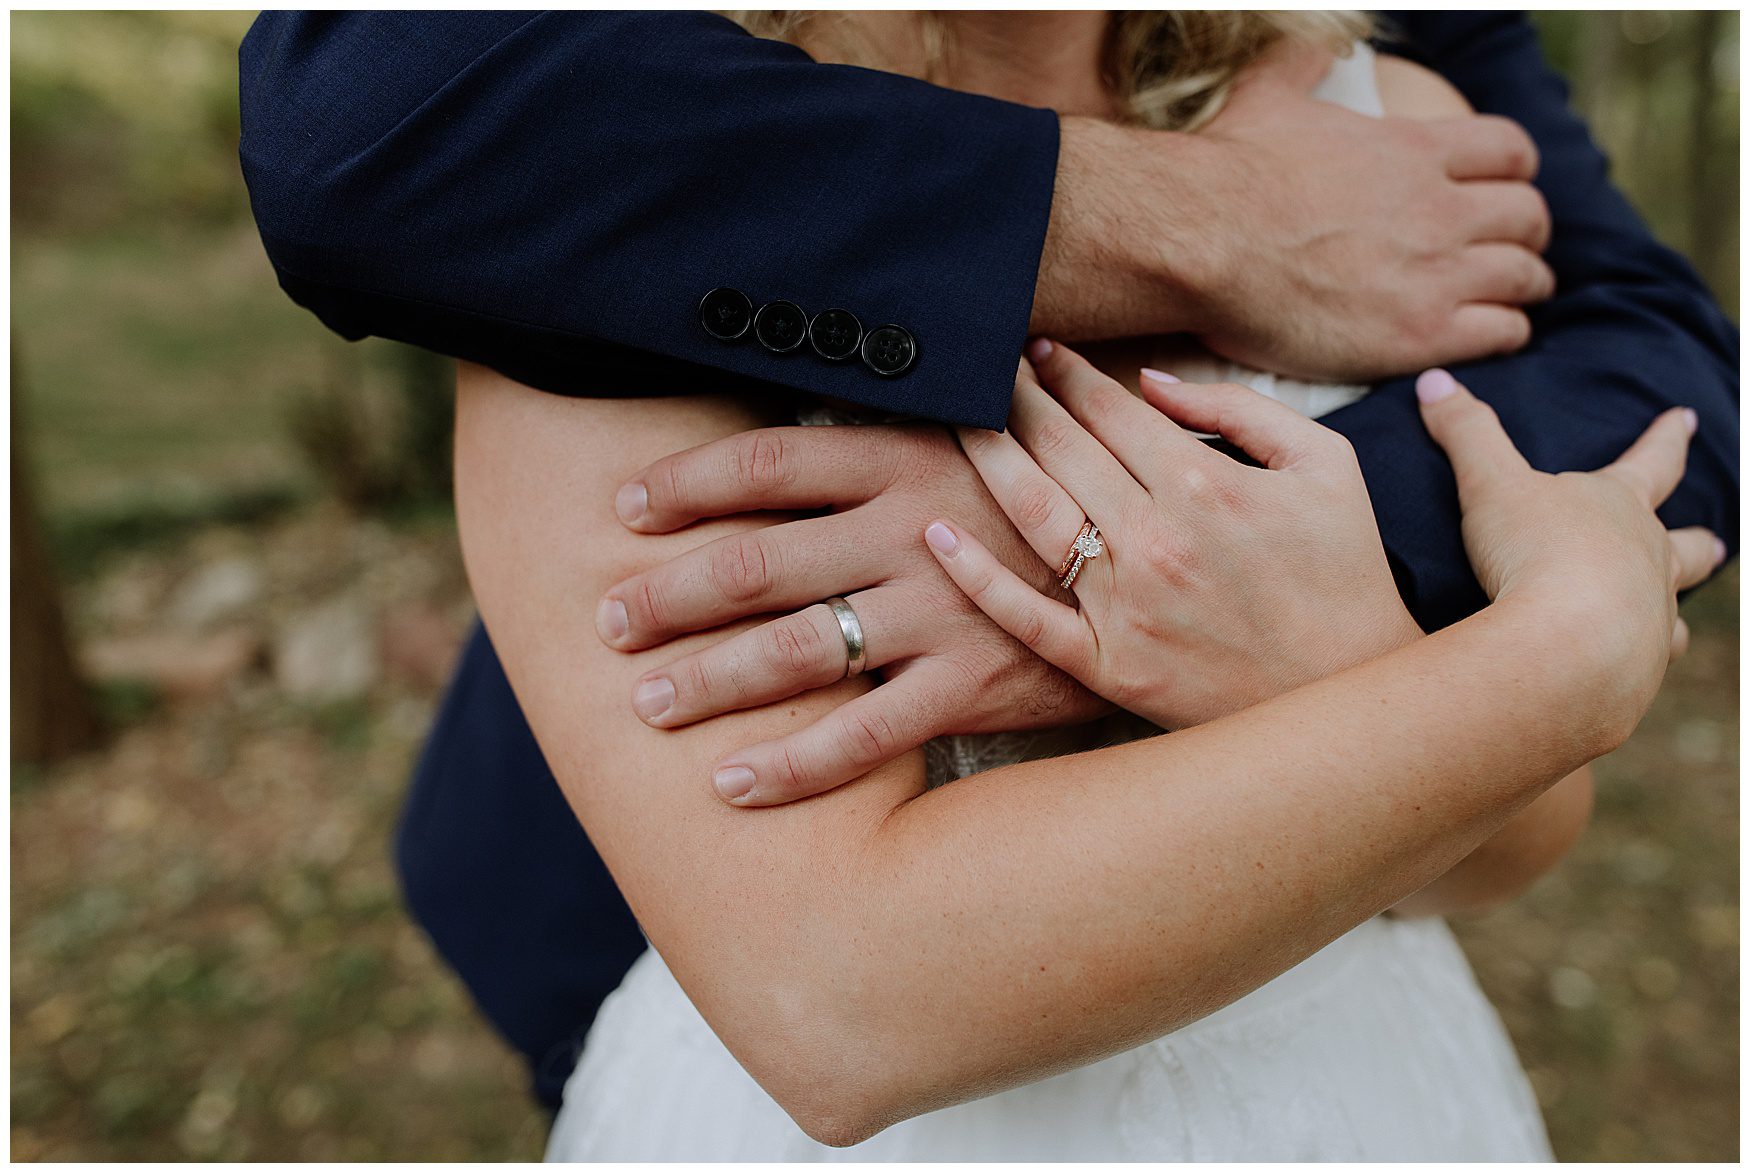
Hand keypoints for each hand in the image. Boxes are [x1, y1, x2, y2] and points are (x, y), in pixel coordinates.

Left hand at [596, 420, 1108, 804]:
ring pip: (797, 650)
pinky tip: (732, 785)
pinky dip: (793, 765)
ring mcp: (940, 610)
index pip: (764, 464)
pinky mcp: (973, 683)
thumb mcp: (984, 431)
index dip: (683, 485)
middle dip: (668, 597)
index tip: (623, 509)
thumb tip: (806, 400)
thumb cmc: (1053, 494)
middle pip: (756, 563)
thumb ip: (896, 428)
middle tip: (607, 624)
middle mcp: (909, 529)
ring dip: (708, 680)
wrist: (1163, 565)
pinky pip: (864, 733)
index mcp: (902, 456)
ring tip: (643, 706)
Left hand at [925, 340, 1423, 729]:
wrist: (1349, 692)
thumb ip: (1239, 410)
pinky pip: (1027, 617)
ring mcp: (1127, 606)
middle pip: (1061, 450)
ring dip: (988, 457)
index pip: (1110, 411)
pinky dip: (978, 576)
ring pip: (1035, 516)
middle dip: (1016, 398)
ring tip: (958, 418)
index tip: (1037, 348)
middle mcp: (1156, 540)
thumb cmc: (1343, 571)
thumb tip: (1152, 381)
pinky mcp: (1109, 665)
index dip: (1067, 372)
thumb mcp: (1325, 465)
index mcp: (1206, 484)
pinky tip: (938, 533)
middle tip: (982, 365)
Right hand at [1040, 51, 1551, 379]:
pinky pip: (1502, 332)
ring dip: (1524, 284)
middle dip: (1528, 230)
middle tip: (1514, 246)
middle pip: (1528, 215)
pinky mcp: (1419, 334)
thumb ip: (1300, 63)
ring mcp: (1435, 273)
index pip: (1508, 151)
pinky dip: (1506, 331)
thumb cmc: (1226, 172)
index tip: (1506, 187)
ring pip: (1525, 276)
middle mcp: (1438, 207)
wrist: (1199, 242)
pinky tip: (1490, 334)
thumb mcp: (1267, 94)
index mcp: (1412, 149)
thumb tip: (1309, 44)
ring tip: (1513, 296)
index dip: (1516, 170)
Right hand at [1411, 369, 1720, 700]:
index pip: (1651, 461)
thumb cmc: (1537, 552)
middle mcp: (1650, 561)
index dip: (1665, 437)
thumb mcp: (1489, 483)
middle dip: (1698, 542)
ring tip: (1669, 620)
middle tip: (1717, 542)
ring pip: (1674, 613)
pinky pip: (1643, 667)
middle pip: (1687, 547)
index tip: (1685, 418)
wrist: (1566, 646)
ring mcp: (1652, 620)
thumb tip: (1433, 381)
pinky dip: (1633, 665)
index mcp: (1619, 508)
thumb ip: (1465, 432)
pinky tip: (1616, 673)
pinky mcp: (1638, 673)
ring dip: (1671, 610)